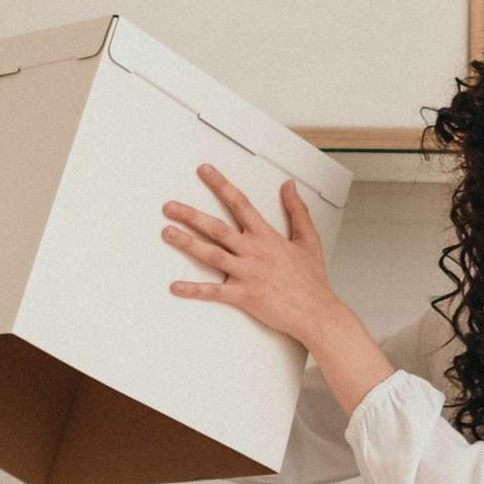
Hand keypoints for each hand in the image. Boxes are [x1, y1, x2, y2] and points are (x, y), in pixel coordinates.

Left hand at [162, 167, 340, 347]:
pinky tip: (176, 286)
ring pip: (211, 254)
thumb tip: (289, 186)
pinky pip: (214, 292)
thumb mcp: (308, 239)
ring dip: (186, 243)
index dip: (220, 185)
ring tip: (167, 232)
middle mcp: (253, 251)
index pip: (240, 203)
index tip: (205, 172)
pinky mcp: (243, 296)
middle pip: (217, 228)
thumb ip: (296, 210)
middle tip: (170, 206)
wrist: (317, 312)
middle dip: (191, 215)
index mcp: (266, 236)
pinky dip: (194, 289)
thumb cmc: (311, 280)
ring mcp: (246, 273)